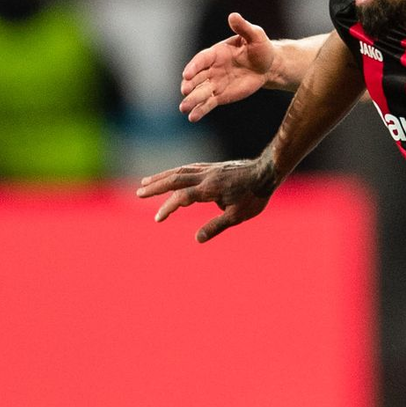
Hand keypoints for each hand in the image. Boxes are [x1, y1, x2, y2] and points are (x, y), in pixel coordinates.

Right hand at [136, 158, 276, 242]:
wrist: (267, 172)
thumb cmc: (254, 196)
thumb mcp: (237, 216)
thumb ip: (216, 226)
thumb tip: (197, 239)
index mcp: (210, 188)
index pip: (183, 197)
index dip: (168, 208)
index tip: (158, 218)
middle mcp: (205, 176)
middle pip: (175, 179)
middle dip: (155, 186)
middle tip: (138, 192)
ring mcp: (208, 169)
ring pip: (179, 171)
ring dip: (161, 177)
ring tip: (146, 182)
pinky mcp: (212, 167)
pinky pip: (188, 168)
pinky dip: (175, 172)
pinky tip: (170, 176)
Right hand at [179, 13, 274, 121]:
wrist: (268, 65)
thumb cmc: (261, 47)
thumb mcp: (255, 35)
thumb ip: (243, 27)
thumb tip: (233, 16)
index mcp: (217, 52)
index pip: (202, 59)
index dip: (194, 66)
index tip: (186, 74)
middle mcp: (212, 68)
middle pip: (197, 77)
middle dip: (190, 85)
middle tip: (184, 92)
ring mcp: (215, 82)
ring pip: (201, 92)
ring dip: (192, 100)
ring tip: (183, 109)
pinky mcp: (221, 95)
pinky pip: (209, 103)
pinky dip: (201, 110)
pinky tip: (193, 118)